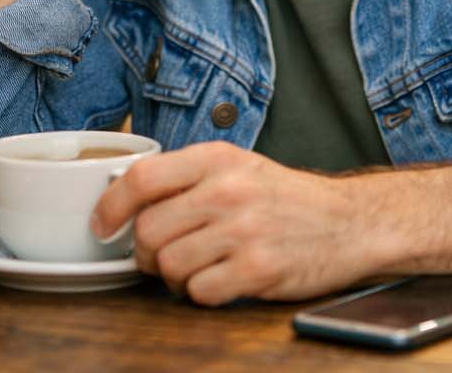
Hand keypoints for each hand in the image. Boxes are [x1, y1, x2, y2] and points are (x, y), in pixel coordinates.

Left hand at [91, 142, 372, 305]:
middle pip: (148, 231)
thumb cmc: (286, 198)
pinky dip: (203, 293)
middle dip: (146, 252)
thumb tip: (123, 199)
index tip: (103, 226)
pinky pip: (200, 292)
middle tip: (162, 255)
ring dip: (174, 276)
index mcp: (218, 158)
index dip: (111, 206)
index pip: (142, 177)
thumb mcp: (238, 167)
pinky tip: (222, 279)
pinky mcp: (259, 269)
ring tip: (198, 267)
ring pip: (168, 266)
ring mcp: (244, 230)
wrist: (348, 222)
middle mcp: (229, 190)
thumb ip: (187, 177)